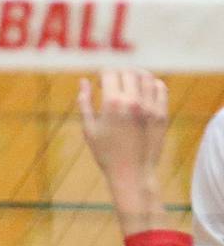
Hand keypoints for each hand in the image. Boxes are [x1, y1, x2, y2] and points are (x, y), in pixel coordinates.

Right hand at [79, 70, 169, 235]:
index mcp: (112, 103)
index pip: (109, 73)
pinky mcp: (162, 114)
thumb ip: (84, 101)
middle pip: (128, 72)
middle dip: (118, 73)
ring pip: (146, 77)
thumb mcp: (88, 127)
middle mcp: (133, 101)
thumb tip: (83, 81)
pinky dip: (152, 84)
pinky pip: (161, 89)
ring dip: (135, 75)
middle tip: (112, 82)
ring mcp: (150, 107)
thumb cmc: (105, 153)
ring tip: (128, 83)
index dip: (101, 73)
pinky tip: (144, 90)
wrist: (132, 173)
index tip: (98, 80)